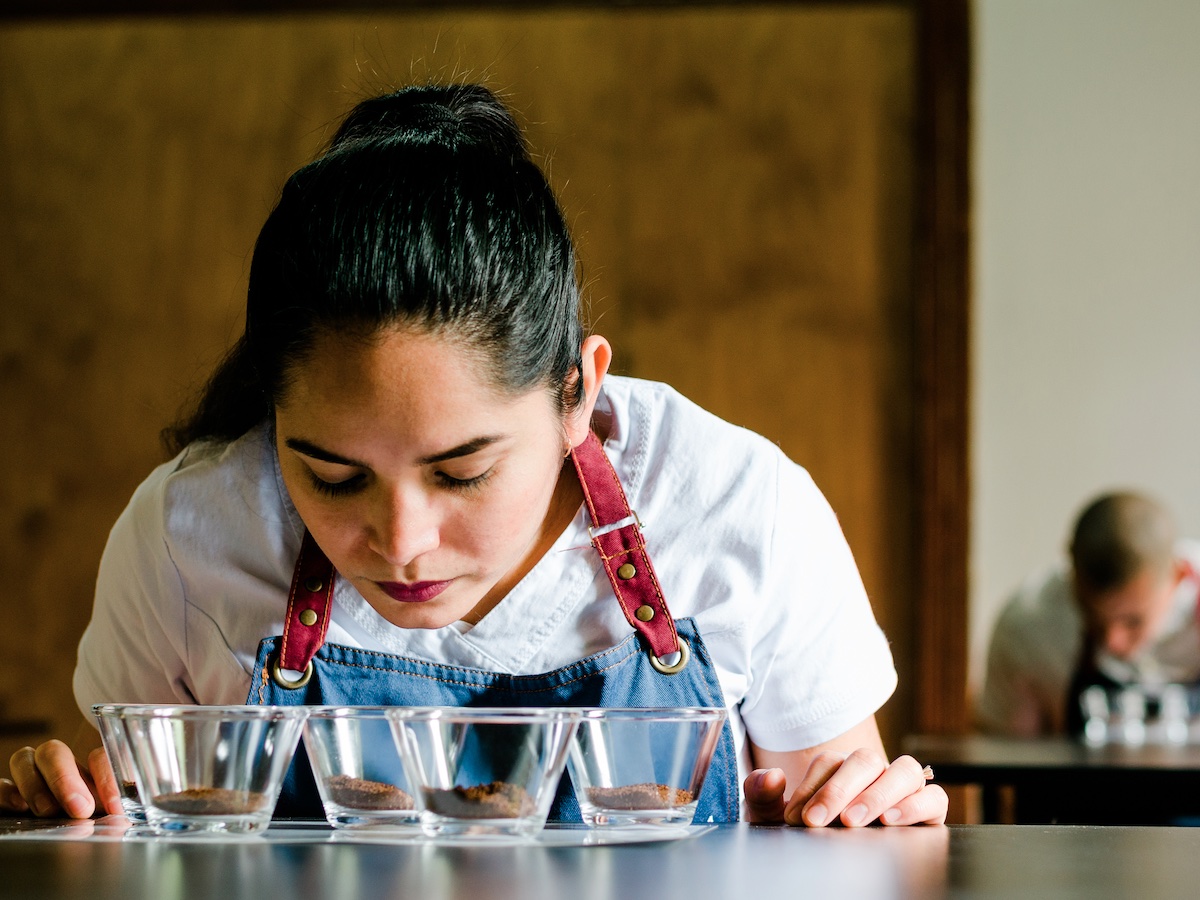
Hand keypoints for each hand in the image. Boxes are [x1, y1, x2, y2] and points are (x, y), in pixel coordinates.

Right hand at [0, 740, 120, 818]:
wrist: (69, 841)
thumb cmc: (98, 822)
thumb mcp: (111, 814)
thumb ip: (118, 807)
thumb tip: (131, 811)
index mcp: (90, 769)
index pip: (97, 756)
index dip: (107, 777)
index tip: (116, 806)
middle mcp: (59, 768)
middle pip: (53, 751)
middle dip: (64, 778)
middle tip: (80, 809)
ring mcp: (31, 778)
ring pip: (24, 760)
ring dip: (35, 784)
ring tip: (48, 811)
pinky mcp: (9, 796)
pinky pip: (1, 785)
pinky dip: (6, 792)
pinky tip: (19, 807)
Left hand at [744, 750, 946, 826]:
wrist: (834, 867)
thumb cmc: (809, 833)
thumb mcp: (777, 818)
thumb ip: (762, 795)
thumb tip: (771, 775)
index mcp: (839, 768)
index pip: (829, 762)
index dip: (812, 786)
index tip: (797, 818)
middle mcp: (874, 772)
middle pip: (865, 760)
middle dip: (840, 790)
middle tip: (819, 821)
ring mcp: (903, 788)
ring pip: (905, 770)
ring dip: (878, 793)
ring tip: (854, 821)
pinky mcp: (928, 810)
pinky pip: (935, 797)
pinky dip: (916, 804)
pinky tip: (891, 821)